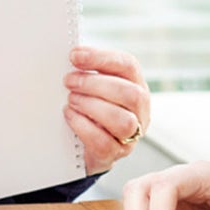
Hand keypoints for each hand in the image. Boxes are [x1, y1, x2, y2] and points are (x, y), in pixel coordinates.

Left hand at [63, 46, 151, 173]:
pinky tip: (70, 116)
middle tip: (69, 81)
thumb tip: (71, 56)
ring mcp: (131, 135)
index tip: (75, 55)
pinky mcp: (115, 154)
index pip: (128, 66)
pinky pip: (104, 142)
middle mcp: (140, 110)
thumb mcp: (96, 87)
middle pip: (130, 94)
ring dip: (92, 106)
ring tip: (71, 100)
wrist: (87, 147)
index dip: (101, 58)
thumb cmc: (91, 110)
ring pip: (123, 121)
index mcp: (136, 86)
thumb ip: (89, 72)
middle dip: (95, 84)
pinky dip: (83, 126)